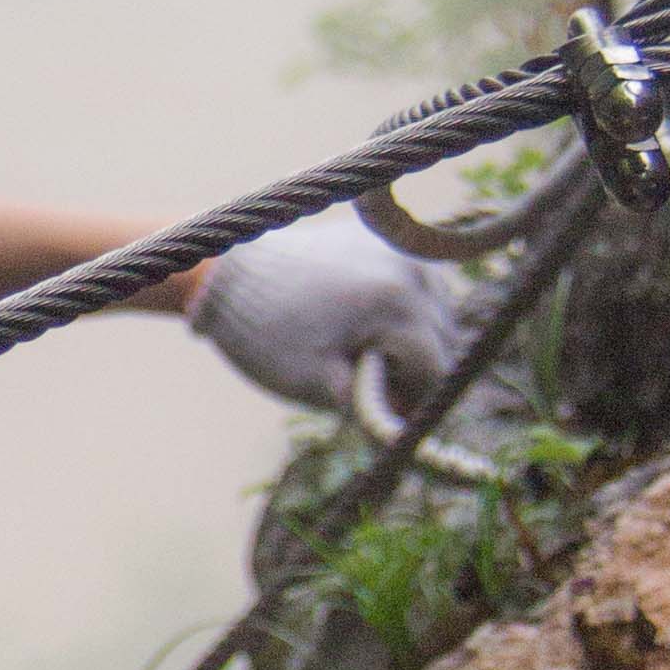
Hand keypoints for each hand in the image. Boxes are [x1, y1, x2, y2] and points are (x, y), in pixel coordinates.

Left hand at [189, 207, 465, 417]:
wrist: (225, 273)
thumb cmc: (265, 333)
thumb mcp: (318, 384)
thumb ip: (372, 410)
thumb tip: (410, 429)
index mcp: (396, 301)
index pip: (437, 367)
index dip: (416, 400)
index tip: (386, 410)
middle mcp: (409, 267)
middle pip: (444, 338)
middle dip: (416, 369)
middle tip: (370, 384)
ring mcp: (397, 247)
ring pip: (437, 310)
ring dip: (414, 338)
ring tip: (364, 352)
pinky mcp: (381, 239)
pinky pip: (417, 284)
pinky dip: (404, 308)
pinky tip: (367, 322)